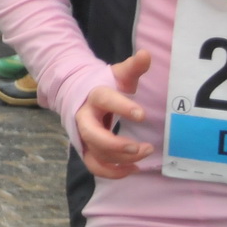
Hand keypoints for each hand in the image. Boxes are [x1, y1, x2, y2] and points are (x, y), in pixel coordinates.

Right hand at [75, 50, 153, 178]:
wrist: (79, 96)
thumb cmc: (105, 86)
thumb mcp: (118, 75)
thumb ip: (133, 67)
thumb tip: (147, 54)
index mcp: (93, 96)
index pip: (104, 99)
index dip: (121, 107)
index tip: (142, 114)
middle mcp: (84, 116)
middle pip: (92, 134)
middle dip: (116, 144)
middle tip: (143, 147)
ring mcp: (83, 134)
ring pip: (96, 151)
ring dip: (121, 157)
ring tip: (146, 153)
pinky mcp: (86, 148)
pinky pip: (93, 165)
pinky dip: (111, 172)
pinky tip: (133, 169)